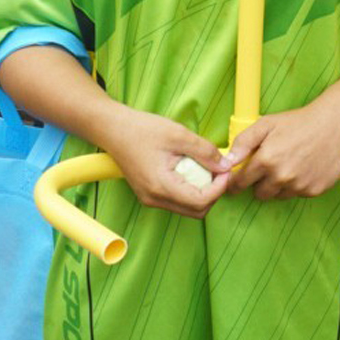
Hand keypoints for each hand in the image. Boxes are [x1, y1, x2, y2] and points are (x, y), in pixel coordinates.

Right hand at [104, 110, 230, 217]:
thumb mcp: (179, 135)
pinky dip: (190, 190)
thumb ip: (205, 152)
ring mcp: (150, 199)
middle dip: (213, 193)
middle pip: (196, 211)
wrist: (113, 129)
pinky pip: (176, 200)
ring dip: (202, 192)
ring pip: (187, 208)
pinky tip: (191, 170)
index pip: (201, 202)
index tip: (225, 170)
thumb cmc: (142, 129)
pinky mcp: (149, 194)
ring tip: (206, 168)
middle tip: (219, 171)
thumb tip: (225, 165)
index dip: (219, 188)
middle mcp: (154, 199)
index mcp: (161, 186)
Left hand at [225, 99, 339, 200]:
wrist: (333, 124)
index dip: (236, 183)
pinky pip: (298, 194)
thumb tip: (227, 161)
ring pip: (279, 195)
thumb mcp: (266, 124)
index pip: (240, 183)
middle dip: (260, 184)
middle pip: (260, 194)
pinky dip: (298, 185)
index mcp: (266, 160)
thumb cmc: (298, 122)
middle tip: (269, 168)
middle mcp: (281, 176)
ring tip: (289, 165)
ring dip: (279, 185)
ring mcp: (299, 186)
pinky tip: (304, 168)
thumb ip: (243, 142)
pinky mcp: (314, 190)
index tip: (236, 183)